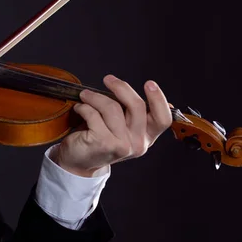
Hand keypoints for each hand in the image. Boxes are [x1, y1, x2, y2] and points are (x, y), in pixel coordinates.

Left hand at [53, 74, 171, 176]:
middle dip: (121, 87)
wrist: (79, 162)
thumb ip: (130, 112)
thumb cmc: (99, 138)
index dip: (159, 99)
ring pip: (112, 107)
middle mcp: (138, 143)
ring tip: (85, 96)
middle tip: (108, 79)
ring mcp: (122, 145)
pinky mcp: (103, 143)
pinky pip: (93, 114)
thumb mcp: (121, 127)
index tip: (150, 84)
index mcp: (147, 137)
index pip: (163, 119)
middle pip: (137, 106)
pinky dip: (83, 107)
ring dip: (95, 97)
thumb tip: (129, 87)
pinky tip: (79, 109)